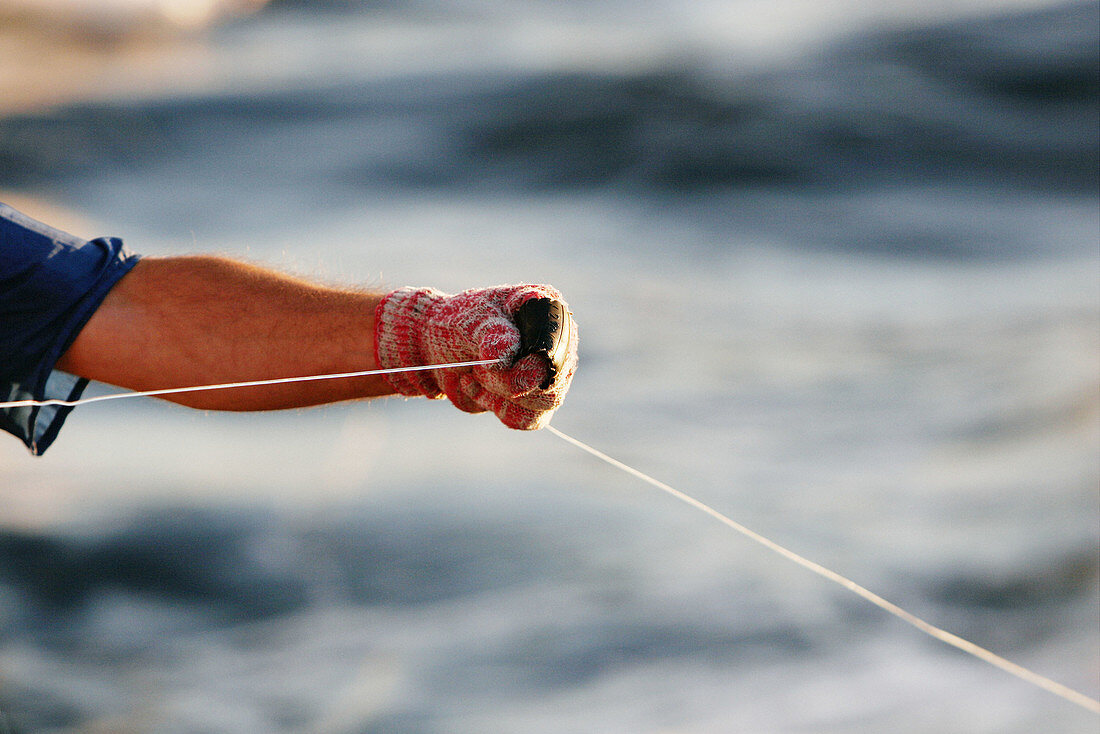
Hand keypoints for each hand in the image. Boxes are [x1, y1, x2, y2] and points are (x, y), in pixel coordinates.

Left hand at [374, 284, 577, 428]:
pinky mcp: (535, 398)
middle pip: (551, 385)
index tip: (490, 361)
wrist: (439, 346)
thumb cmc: (460, 323)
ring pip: (541, 406)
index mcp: (549, 310)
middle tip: (477, 367)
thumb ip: (492, 335)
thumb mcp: (471, 320)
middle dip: (506, 382)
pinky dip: (497, 408)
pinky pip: (526, 419)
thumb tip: (507, 354)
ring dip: (499, 396)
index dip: (529, 363)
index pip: (556, 347)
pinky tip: (477, 389)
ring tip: (475, 374)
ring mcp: (549, 373)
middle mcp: (557, 343)